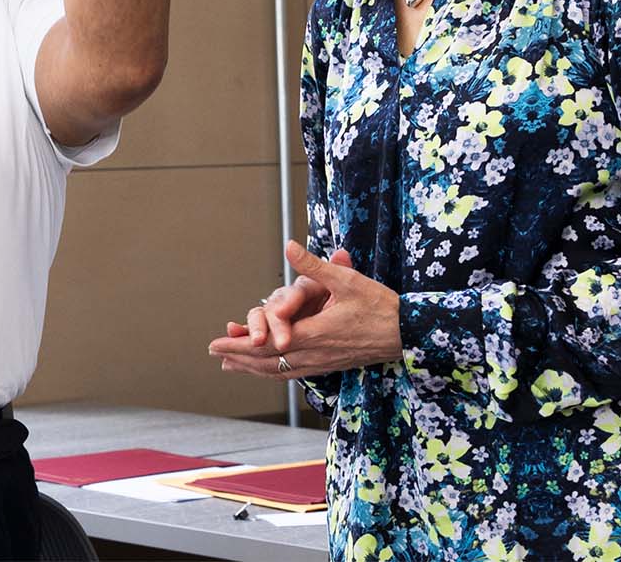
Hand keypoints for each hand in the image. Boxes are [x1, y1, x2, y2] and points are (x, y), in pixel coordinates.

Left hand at [207, 241, 401, 380]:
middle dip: (238, 357)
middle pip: (268, 362)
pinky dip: (273, 372)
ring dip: (252, 367)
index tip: (217, 342)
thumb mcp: (346, 280)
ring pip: (280, 371)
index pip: (268, 344)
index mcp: (315, 334)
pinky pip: (294, 373)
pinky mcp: (330, 366)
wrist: (406, 333)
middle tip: (214, 353)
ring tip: (230, 365)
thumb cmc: (379, 305)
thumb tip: (289, 245)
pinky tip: (266, 370)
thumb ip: (314, 266)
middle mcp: (315, 354)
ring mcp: (322, 363)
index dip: (240, 344)